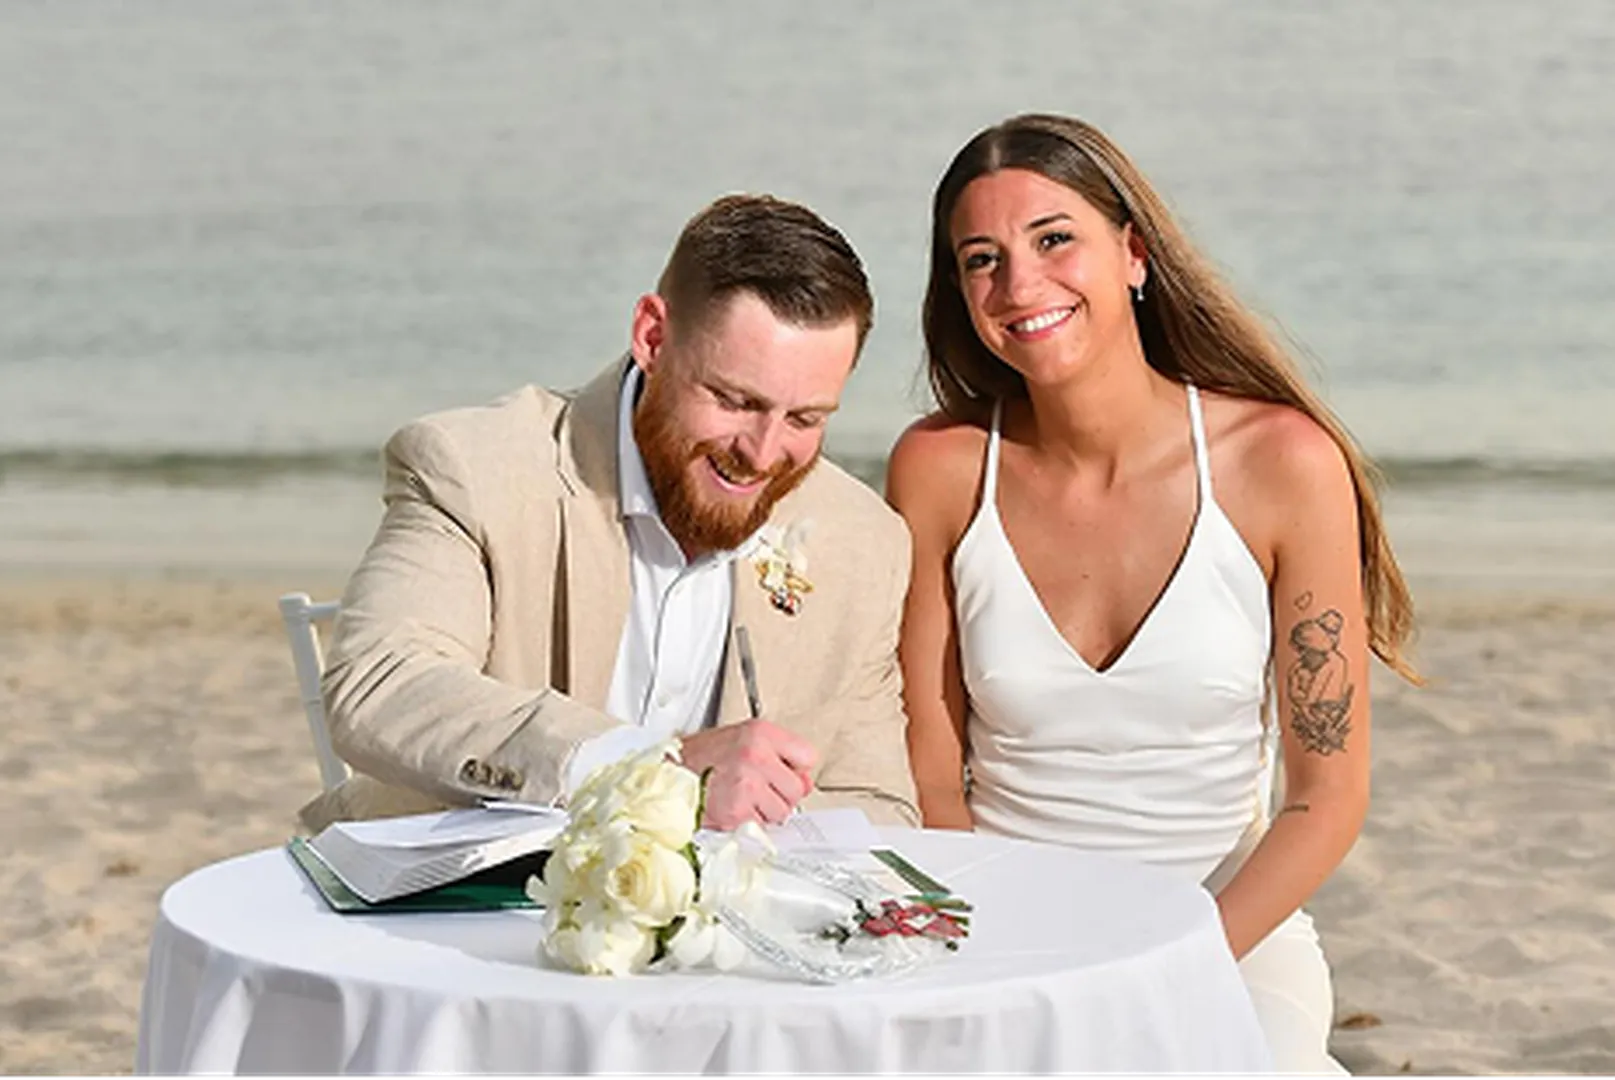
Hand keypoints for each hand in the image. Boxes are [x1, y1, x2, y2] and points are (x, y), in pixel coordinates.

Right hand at [677, 719, 817, 828]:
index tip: (781, 772)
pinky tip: (731, 807)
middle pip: (798, 789)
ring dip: (764, 811)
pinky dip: (748, 823)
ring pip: (782, 812)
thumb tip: (805, 782)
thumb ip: (778, 755)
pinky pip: (761, 826)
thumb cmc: (702, 758)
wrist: (668, 775)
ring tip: (741, 797)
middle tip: (757, 789)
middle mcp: (756, 755)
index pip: (808, 757)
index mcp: (760, 733)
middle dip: (780, 795)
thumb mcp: (744, 740)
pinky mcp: (737, 811)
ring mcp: (747, 784)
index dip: (795, 769)